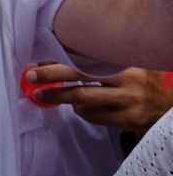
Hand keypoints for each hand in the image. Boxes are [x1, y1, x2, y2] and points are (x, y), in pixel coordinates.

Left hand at [31, 63, 172, 132]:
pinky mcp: (128, 119)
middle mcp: (128, 78)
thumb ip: (102, 62)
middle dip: (51, 74)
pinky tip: (79, 108)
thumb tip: (58, 58)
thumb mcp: (131, 65)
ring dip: (59, 96)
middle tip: (30, 75)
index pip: (86, 56)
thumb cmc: (146, 81)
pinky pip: (94, 116)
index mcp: (126, 60)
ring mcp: (128, 100)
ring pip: (84, 97)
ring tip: (41, 95)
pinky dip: (81, 111)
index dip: (60, 58)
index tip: (38, 60)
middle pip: (81, 74)